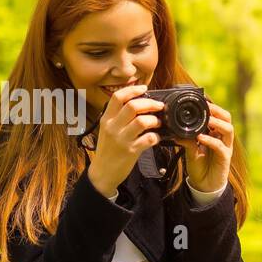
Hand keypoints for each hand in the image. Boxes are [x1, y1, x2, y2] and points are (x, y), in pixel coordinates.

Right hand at [86, 83, 164, 197]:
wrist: (102, 173)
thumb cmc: (107, 150)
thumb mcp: (106, 130)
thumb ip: (118, 117)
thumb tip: (138, 103)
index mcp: (106, 119)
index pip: (118, 97)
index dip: (133, 90)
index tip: (144, 88)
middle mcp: (112, 127)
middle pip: (133, 106)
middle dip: (150, 104)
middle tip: (159, 106)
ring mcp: (121, 139)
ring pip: (143, 121)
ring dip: (154, 120)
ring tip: (157, 123)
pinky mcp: (131, 151)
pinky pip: (148, 139)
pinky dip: (156, 136)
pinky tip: (155, 138)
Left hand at [174, 100, 232, 193]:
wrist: (203, 185)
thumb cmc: (198, 165)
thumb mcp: (190, 150)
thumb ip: (186, 139)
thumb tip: (174, 130)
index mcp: (215, 133)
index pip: (218, 115)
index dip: (212, 108)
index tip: (201, 101)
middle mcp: (222, 138)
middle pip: (227, 119)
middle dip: (217, 111)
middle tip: (206, 107)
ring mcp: (226, 147)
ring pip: (228, 130)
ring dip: (217, 123)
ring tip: (207, 120)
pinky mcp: (225, 158)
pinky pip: (220, 146)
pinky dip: (210, 140)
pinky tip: (201, 138)